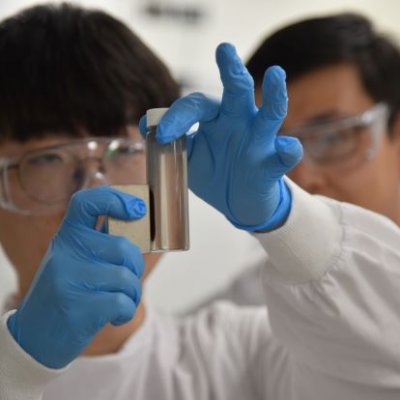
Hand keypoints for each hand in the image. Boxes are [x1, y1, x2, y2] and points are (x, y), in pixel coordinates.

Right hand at [7, 186, 145, 368]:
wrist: (33, 338)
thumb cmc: (65, 294)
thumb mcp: (73, 261)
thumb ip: (98, 243)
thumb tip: (135, 224)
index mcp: (66, 237)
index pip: (86, 203)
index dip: (115, 199)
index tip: (137, 209)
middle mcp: (65, 254)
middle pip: (122, 247)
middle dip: (135, 267)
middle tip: (128, 280)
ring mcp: (69, 280)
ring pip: (126, 277)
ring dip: (132, 294)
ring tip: (120, 302)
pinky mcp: (78, 308)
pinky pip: (122, 302)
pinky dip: (126, 311)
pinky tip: (115, 317)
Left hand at [140, 43, 302, 229]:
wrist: (237, 203)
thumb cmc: (213, 174)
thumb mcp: (187, 158)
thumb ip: (172, 141)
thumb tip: (148, 123)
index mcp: (216, 119)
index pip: (197, 105)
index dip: (178, 116)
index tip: (160, 135)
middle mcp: (239, 123)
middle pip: (237, 92)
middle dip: (232, 71)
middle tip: (224, 50)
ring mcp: (260, 142)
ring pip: (269, 114)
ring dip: (274, 95)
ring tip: (274, 74)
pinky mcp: (273, 164)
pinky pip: (285, 155)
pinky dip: (289, 150)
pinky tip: (287, 146)